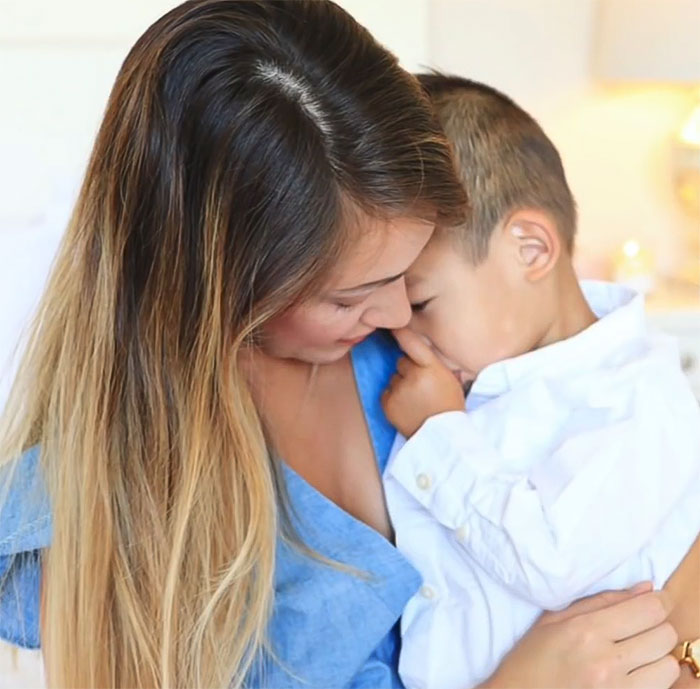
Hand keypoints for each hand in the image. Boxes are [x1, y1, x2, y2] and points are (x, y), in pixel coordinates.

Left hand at [381, 328, 464, 436]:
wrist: (442, 436)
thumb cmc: (449, 406)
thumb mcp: (450, 379)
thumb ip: (434, 363)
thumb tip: (418, 350)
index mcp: (431, 368)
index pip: (413, 344)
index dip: (402, 333)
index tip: (393, 326)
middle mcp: (413, 376)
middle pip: (401, 362)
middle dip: (408, 370)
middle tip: (421, 385)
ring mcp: (399, 391)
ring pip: (394, 377)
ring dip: (401, 384)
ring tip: (416, 400)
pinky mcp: (387, 404)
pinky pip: (386, 392)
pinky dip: (394, 398)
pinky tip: (407, 407)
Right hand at [482, 585, 679, 688]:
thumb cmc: (532, 658)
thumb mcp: (556, 619)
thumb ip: (603, 600)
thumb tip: (646, 589)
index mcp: (587, 630)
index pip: (648, 610)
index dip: (659, 601)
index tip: (657, 600)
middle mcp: (606, 660)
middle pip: (664, 635)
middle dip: (658, 626)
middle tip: (641, 627)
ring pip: (668, 666)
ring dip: (658, 656)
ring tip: (637, 654)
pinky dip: (653, 678)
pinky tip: (633, 673)